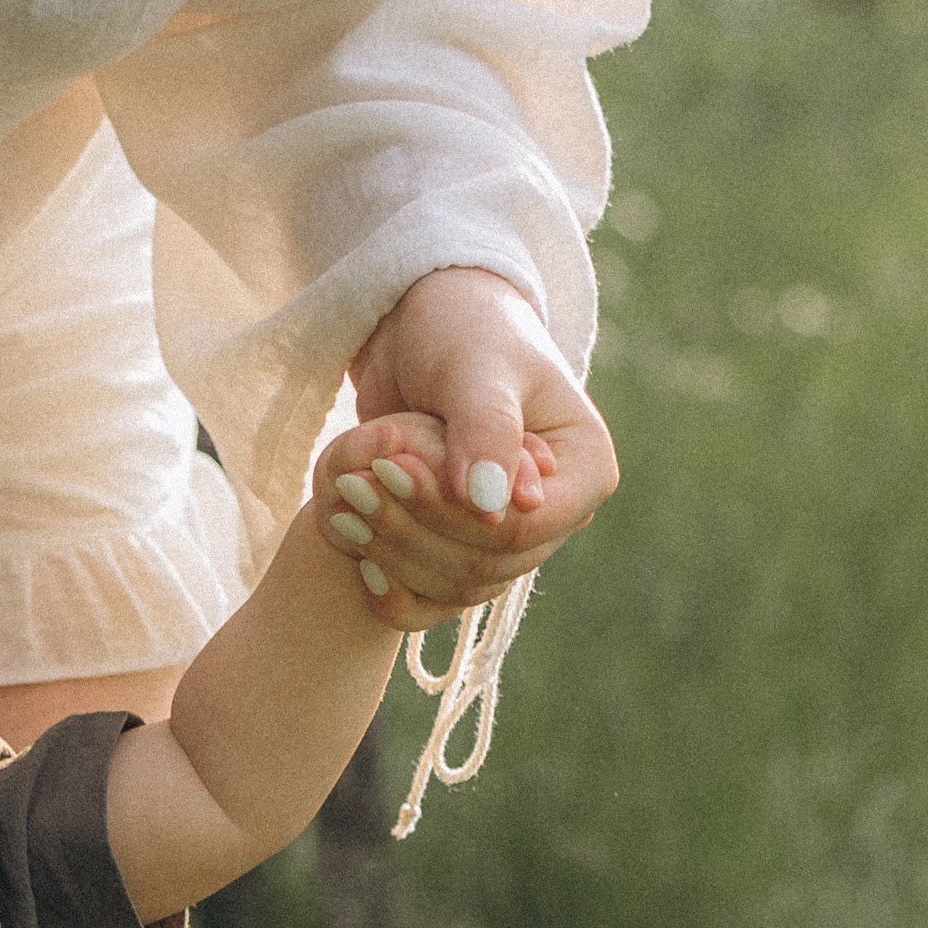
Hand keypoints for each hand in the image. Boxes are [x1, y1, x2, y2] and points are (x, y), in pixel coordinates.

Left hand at [334, 266, 617, 624]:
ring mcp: (511, 540)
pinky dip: (391, 583)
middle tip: (351, 485)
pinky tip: (354, 553)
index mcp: (585, 470)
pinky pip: (433, 598)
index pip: (522, 529)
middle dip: (413, 531)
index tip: (391, 466)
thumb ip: (486, 431)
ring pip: (455, 587)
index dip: (451, 512)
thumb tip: (493, 510)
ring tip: (341, 503)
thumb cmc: (461, 329)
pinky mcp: (465, 550)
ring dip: (392, 553)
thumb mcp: (475, 367)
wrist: (422, 331)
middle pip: (486, 566)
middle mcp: (556, 515)